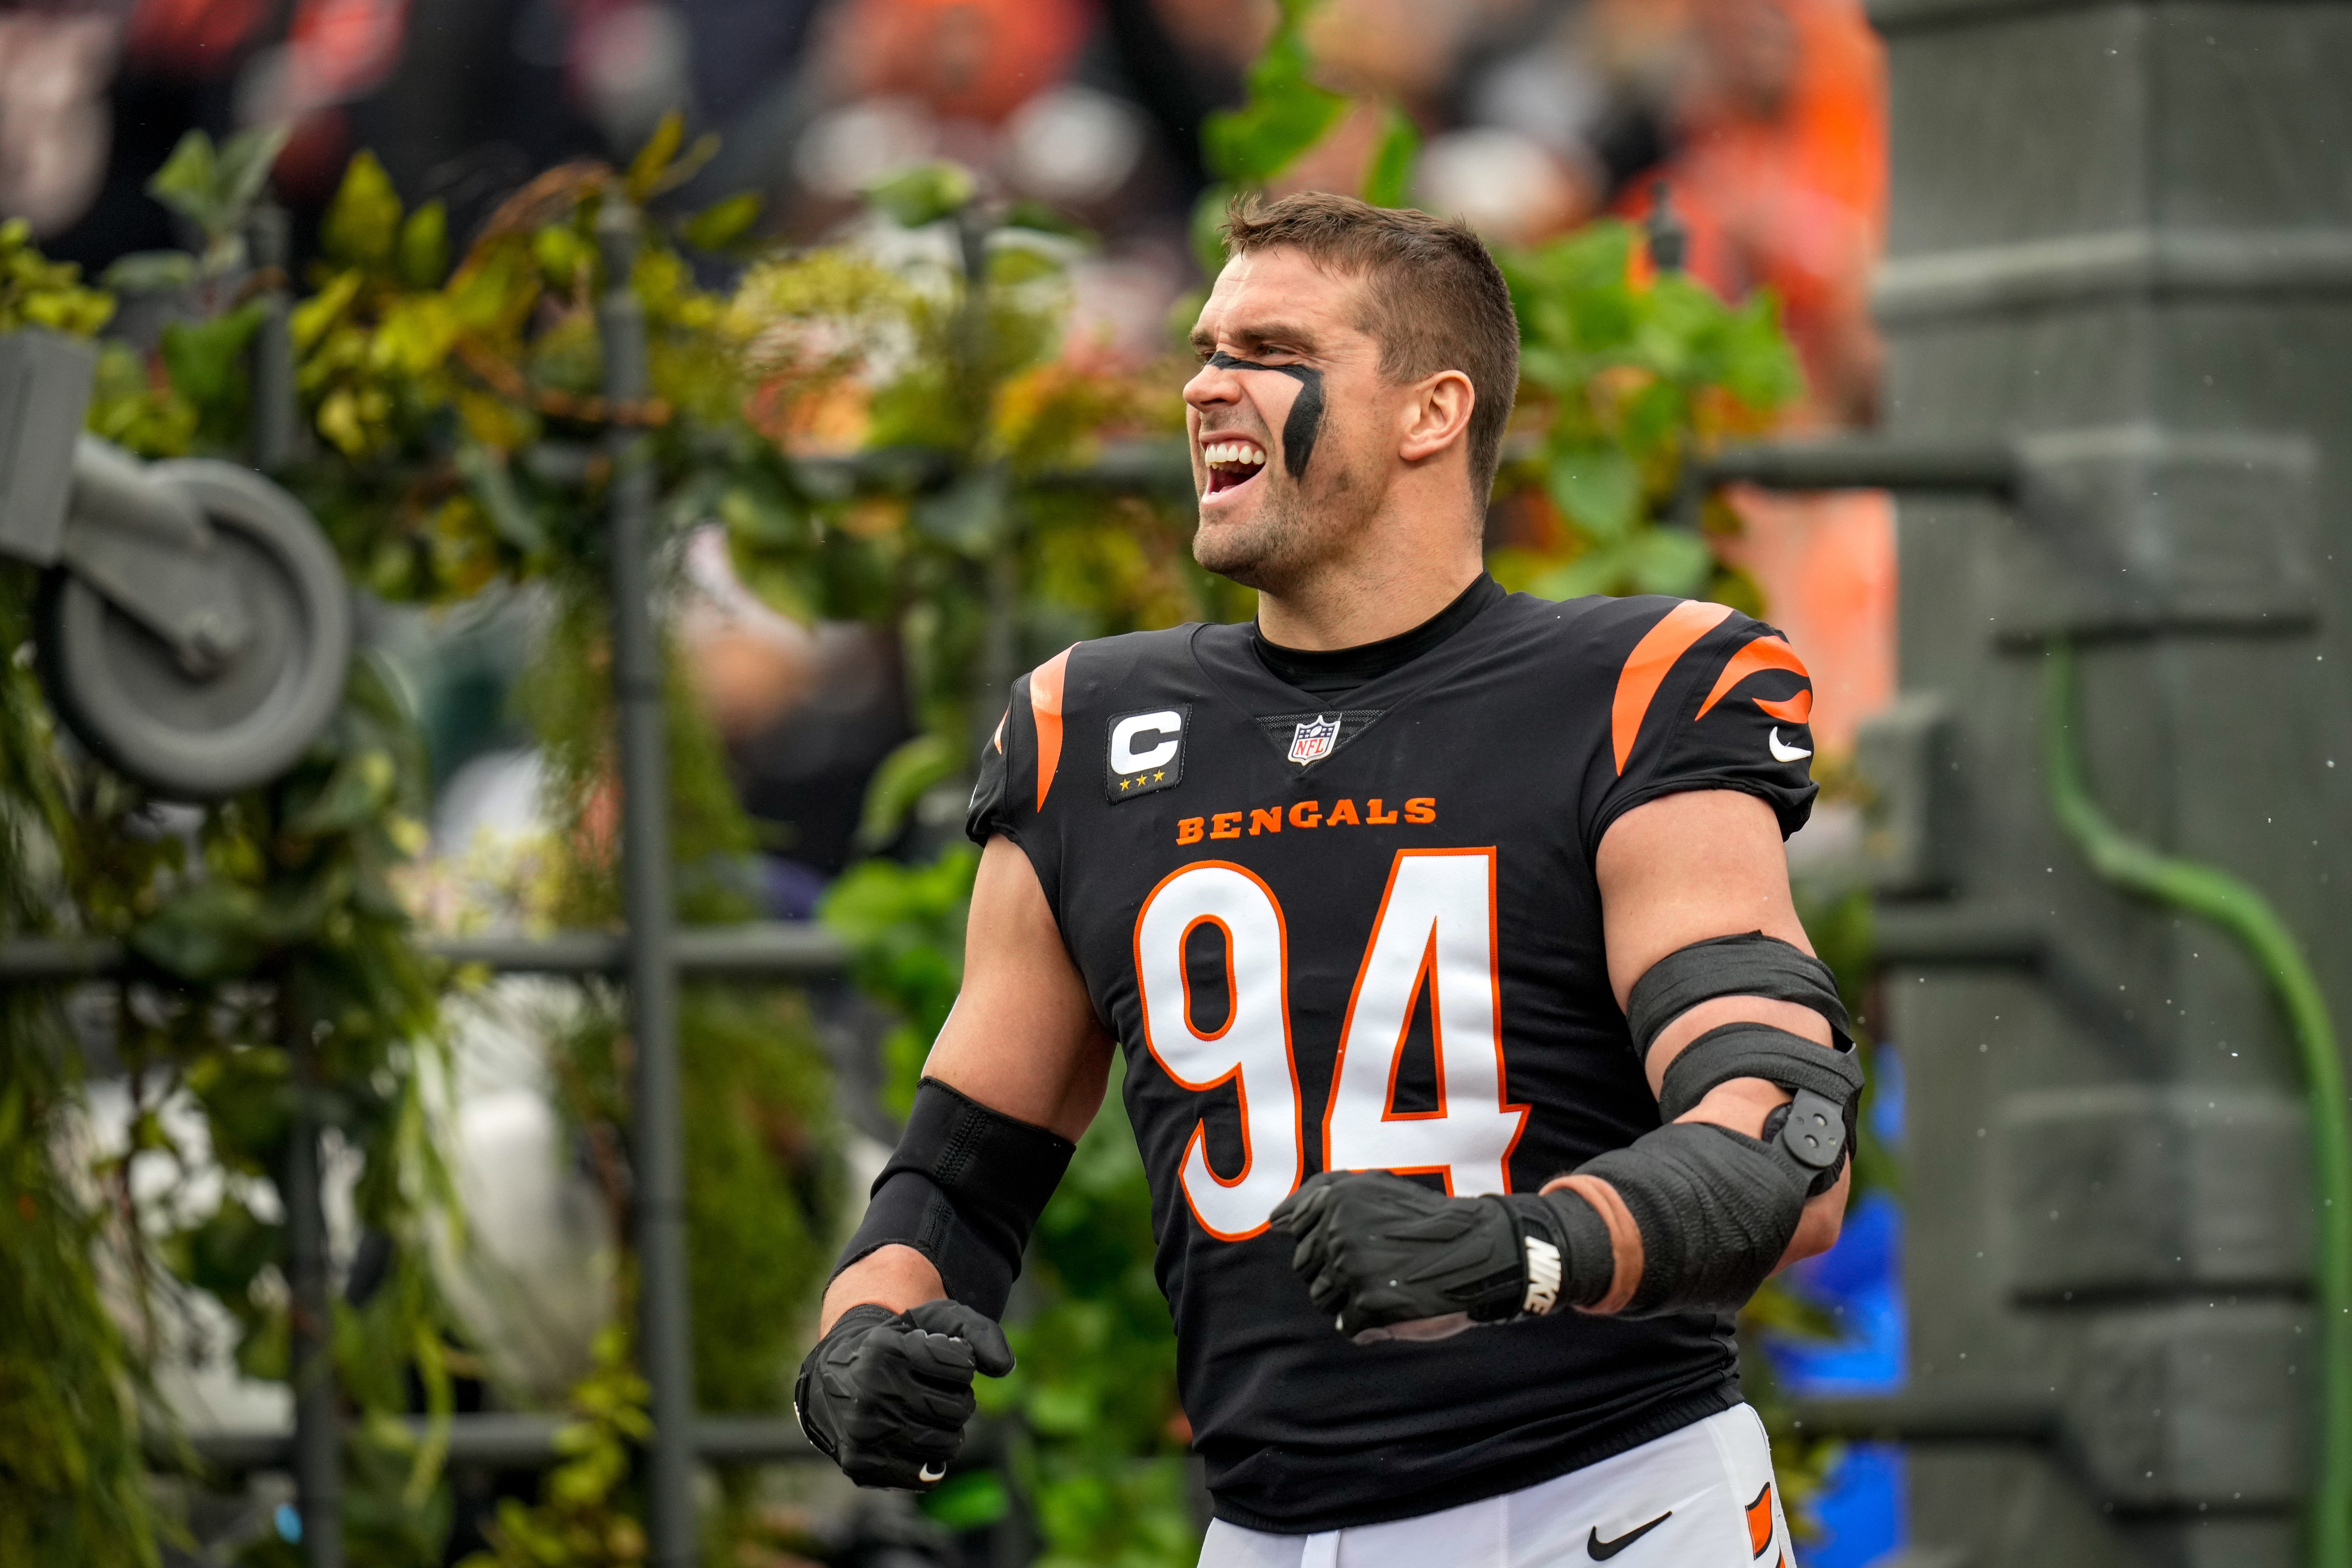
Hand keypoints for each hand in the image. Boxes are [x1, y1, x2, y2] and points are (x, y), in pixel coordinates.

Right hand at [794, 1299, 1015, 1487]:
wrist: (836, 1378)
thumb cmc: (898, 1347)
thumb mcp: (935, 1321)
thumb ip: (978, 1332)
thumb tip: (1004, 1367)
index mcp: (886, 1350)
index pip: (962, 1367)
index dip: (962, 1364)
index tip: (942, 1359)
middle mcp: (869, 1392)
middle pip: (958, 1409)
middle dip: (959, 1399)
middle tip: (936, 1390)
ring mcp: (862, 1432)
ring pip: (945, 1444)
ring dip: (949, 1430)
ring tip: (926, 1414)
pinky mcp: (861, 1466)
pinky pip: (926, 1475)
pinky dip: (931, 1459)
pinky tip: (913, 1438)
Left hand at [1270, 1171, 1527, 1338]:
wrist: (1482, 1250)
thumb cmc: (1423, 1222)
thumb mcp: (1371, 1187)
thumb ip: (1318, 1195)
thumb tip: (1275, 1221)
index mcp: (1336, 1197)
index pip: (1297, 1230)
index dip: (1328, 1239)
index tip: (1361, 1237)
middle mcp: (1338, 1230)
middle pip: (1307, 1269)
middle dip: (1338, 1272)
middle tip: (1381, 1263)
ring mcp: (1352, 1268)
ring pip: (1323, 1300)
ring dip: (1352, 1298)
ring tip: (1389, 1282)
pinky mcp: (1368, 1304)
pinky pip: (1347, 1326)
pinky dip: (1369, 1323)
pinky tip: (1397, 1304)